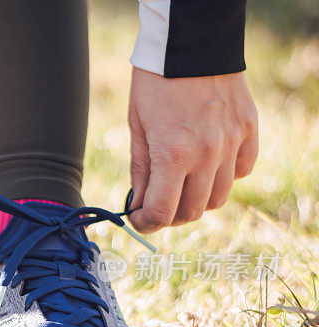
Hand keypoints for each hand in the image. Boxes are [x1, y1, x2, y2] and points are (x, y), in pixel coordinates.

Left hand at [127, 67, 257, 232]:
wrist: (190, 43)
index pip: (161, 212)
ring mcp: (232, 144)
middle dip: (169, 216)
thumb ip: (141, 169)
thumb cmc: (155, 83)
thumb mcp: (137, 127)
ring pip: (218, 197)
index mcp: (172, 154)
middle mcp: (206, 154)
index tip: (139, 220)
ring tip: (181, 187)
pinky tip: (208, 166)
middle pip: (192, 211)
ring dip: (197, 200)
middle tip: (156, 206)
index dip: (146, 223)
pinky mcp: (248, 131)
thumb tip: (139, 203)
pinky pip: (241, 171)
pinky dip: (225, 177)